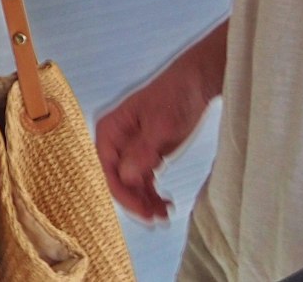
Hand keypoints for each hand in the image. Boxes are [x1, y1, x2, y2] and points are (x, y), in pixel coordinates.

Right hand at [95, 61, 214, 220]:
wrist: (195, 84)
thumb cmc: (174, 97)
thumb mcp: (160, 125)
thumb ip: (143, 151)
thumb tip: (125, 177)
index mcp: (110, 131)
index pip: (107, 169)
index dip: (122, 193)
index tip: (143, 210)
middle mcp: (116, 142)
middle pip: (118, 179)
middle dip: (135, 201)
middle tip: (158, 218)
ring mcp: (131, 149)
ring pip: (131, 183)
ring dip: (145, 201)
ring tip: (165, 214)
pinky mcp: (147, 154)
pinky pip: (144, 180)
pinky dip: (152, 194)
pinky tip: (165, 203)